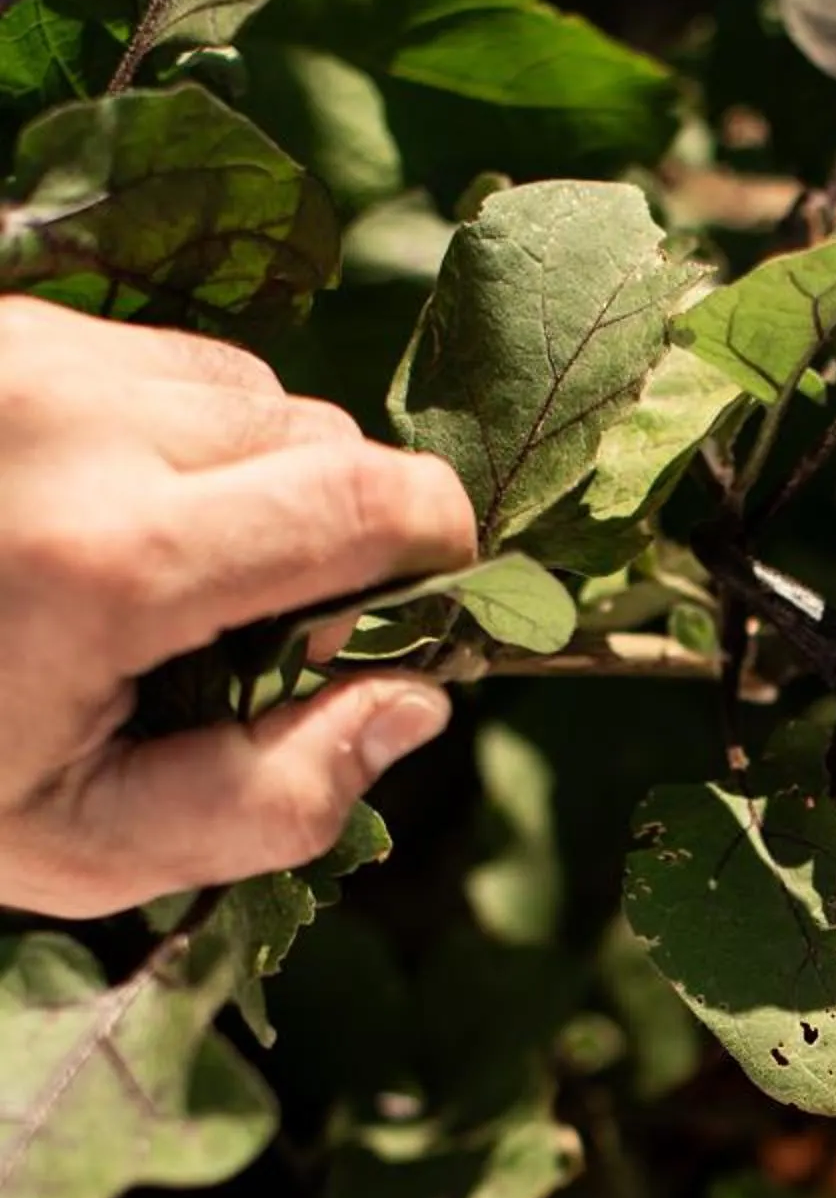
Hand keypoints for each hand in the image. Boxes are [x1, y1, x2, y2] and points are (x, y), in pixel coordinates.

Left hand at [0, 299, 476, 919]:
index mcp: (113, 560)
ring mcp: (21, 350)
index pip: (372, 502)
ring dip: (245, 476)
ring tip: (157, 575)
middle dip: (332, 530)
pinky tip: (84, 516)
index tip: (404, 623)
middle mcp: (72, 418)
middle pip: (319, 435)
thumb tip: (413, 701)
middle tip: (250, 633)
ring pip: (239, 386)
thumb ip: (273, 800)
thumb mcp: (83, 847)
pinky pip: (146, 358)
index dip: (433, 558)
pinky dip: (158, 436)